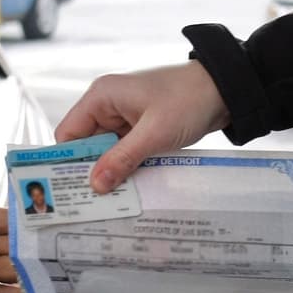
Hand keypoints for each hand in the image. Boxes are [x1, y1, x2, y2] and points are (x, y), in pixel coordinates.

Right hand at [54, 61, 230, 193]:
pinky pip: (123, 150)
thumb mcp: (154, 133)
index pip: (68, 133)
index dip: (67, 161)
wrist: (225, 90)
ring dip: (110, 170)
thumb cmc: (188, 100)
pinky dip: (125, 166)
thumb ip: (122, 159)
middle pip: (85, 145)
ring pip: (105, 151)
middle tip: (93, 202)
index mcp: (101, 97)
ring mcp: (123, 116)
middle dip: (90, 170)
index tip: (71, 189)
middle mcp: (107, 105)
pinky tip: (128, 185)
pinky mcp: (139, 126)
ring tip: (111, 198)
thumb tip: (95, 185)